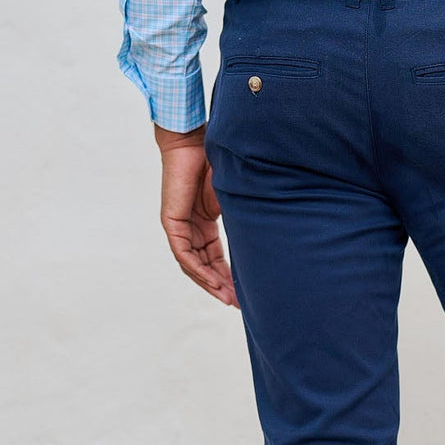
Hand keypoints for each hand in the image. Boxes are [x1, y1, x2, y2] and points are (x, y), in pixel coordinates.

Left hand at [154, 123, 237, 306]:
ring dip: (210, 283)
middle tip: (238, 303)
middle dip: (221, 286)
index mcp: (204, 222)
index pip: (214, 256)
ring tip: (228, 298)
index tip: (243, 291)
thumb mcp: (235, 196)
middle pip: (204, 265)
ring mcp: (179, 226)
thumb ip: (243, 216)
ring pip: (193, 265)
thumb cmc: (215, 161)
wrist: (195, 141)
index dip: (228, 275)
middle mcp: (190, 227)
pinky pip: (184, 254)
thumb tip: (272, 229)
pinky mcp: (172, 222)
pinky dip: (198, 270)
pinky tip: (214, 282)